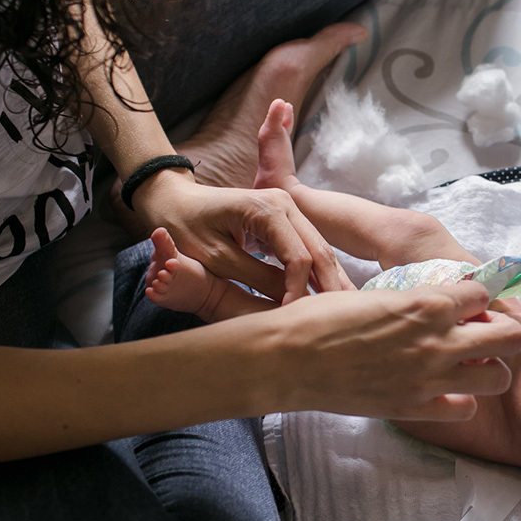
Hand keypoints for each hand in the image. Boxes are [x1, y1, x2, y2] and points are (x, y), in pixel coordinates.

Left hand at [133, 171, 353, 303]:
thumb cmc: (187, 226)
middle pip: (319, 251)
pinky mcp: (287, 217)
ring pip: (320, 249)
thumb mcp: (217, 258)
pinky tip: (329, 294)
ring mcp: (289, 208)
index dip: (298, 290)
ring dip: (330, 279)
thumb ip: (256, 278)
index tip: (290, 317)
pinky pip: (309, 246)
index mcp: (266, 209)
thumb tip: (290, 304)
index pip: (297, 257)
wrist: (177, 200)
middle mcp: (285, 203)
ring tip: (342, 311)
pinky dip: (318, 271)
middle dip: (329, 286)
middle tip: (338, 320)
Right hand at [264, 281, 520, 419]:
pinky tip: (441, 391)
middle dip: (500, 332)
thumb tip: (444, 305)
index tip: (467, 306)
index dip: (477, 300)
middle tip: (478, 335)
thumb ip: (419, 302)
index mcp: (428, 302)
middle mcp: (438, 340)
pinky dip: (459, 400)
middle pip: (510, 336)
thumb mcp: (379, 295)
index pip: (486, 295)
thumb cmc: (325, 318)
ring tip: (465, 365)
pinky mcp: (415, 408)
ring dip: (487, 368)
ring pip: (498, 377)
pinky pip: (466, 409)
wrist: (289, 358)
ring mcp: (430, 378)